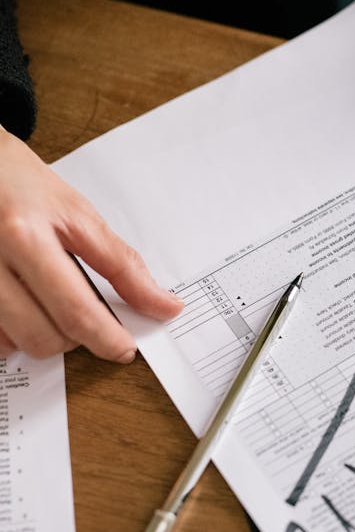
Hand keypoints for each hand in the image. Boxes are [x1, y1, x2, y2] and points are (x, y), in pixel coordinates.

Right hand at [0, 125, 181, 359]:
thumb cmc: (20, 183)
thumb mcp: (76, 213)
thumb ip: (121, 264)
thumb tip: (163, 305)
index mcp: (25, 236)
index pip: (76, 310)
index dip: (108, 339)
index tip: (126, 347)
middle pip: (44, 336)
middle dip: (77, 337)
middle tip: (87, 313)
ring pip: (16, 344)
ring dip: (44, 335)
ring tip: (50, 301)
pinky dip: (14, 334)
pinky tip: (23, 306)